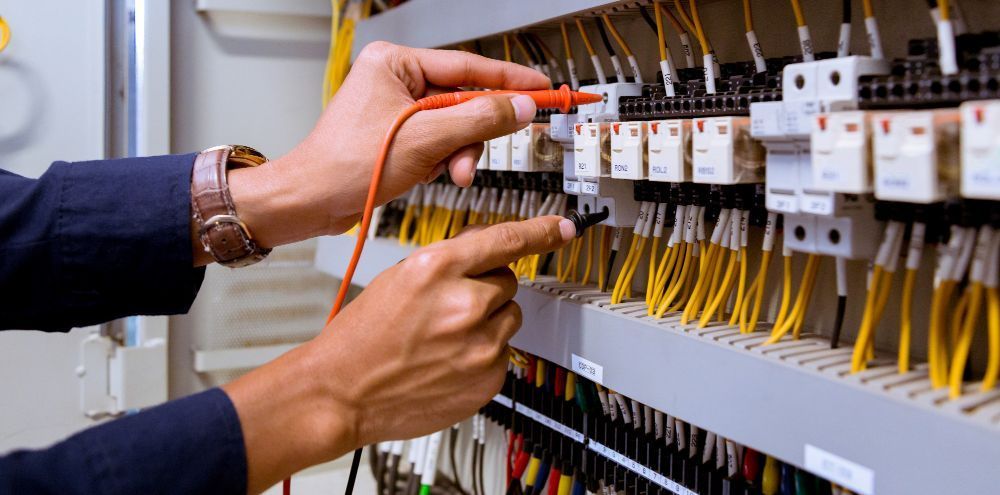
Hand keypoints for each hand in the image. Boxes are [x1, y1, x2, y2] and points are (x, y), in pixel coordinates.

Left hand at [222, 42, 549, 254]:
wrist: (311, 201)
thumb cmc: (347, 165)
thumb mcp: (426, 139)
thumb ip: (479, 119)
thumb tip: (520, 107)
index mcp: (396, 64)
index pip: (468, 65)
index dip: (509, 80)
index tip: (541, 87)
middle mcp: (396, 81)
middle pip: (464, 99)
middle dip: (474, 133)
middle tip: (484, 150)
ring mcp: (397, 110)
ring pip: (455, 126)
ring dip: (460, 152)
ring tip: (453, 172)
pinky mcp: (398, 137)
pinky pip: (439, 142)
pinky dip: (445, 160)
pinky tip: (437, 173)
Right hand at [223, 216, 574, 492]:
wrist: (341, 392)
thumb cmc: (361, 336)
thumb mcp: (399, 277)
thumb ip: (448, 259)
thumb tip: (485, 246)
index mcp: (436, 269)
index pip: (504, 241)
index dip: (540, 231)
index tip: (563, 227)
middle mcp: (463, 305)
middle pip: (508, 281)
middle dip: (485, 288)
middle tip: (448, 307)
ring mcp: (479, 346)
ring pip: (509, 318)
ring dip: (487, 322)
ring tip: (445, 337)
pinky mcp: (487, 379)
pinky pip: (503, 354)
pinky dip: (482, 355)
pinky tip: (447, 361)